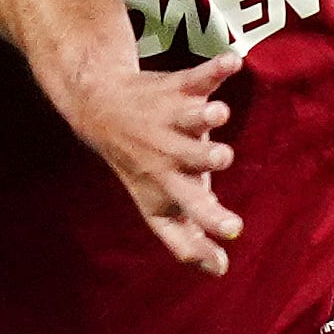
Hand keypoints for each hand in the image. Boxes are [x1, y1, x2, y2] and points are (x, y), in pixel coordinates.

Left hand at [60, 41, 246, 276]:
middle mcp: (167, 156)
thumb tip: (219, 270)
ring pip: (190, 117)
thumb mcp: (158, 205)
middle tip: (222, 158)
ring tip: (217, 113)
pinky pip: (198, 76)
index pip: (186, 211)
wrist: (101, 109)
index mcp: (165, 189)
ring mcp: (172, 120)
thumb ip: (188, 238)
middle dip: (206, 159)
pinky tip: (232, 63)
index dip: (209, 221)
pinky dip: (216, 69)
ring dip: (205, 115)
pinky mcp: (178, 89)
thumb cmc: (143, 165)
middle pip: (190, 160)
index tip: (232, 229)